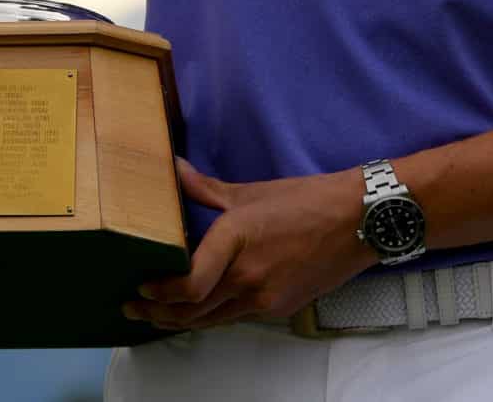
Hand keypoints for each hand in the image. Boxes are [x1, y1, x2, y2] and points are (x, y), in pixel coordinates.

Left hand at [125, 158, 375, 331]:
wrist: (358, 221)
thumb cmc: (307, 199)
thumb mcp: (251, 191)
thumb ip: (205, 188)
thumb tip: (173, 169)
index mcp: (236, 239)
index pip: (189, 285)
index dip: (160, 295)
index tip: (140, 290)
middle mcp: (248, 275)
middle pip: (194, 310)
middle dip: (158, 314)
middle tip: (134, 310)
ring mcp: (266, 297)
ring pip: (213, 320)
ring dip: (182, 321)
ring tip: (157, 317)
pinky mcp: (280, 307)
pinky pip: (236, 318)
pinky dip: (212, 317)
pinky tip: (199, 311)